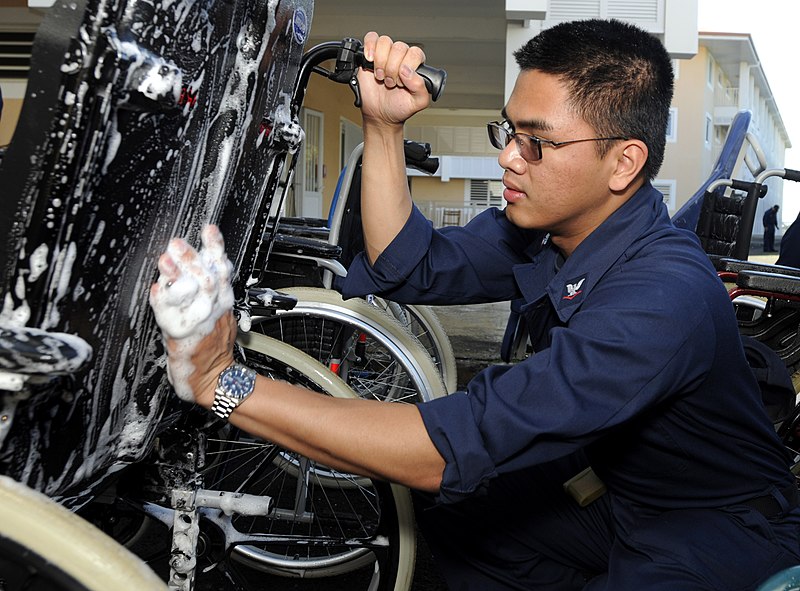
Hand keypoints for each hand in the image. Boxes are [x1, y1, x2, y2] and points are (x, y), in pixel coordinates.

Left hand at [149, 225, 235, 404]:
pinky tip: (155, 291)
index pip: (222, 269)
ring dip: (176, 277)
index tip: (209, 229)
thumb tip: (206, 266)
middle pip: (207, 278)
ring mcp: (200, 324)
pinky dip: (163, 304)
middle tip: (178, 243)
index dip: (216, 248)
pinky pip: (172, 318)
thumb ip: (215, 292)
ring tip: (164, 262)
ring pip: (191, 296)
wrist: (216, 379)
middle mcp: (215, 310)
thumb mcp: (222, 316)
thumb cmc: (214, 349)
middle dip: (192, 258)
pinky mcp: (184, 339)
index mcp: (224, 302)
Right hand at [357, 32, 430, 127]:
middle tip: (390, 83)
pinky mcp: (370, 55)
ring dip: (381, 61)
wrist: (380, 115)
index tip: (401, 82)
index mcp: (415, 65)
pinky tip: (370, 60)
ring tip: (380, 76)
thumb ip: (420, 87)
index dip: (406, 67)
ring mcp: (385, 54)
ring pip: (385, 42)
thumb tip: (408, 71)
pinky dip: (369, 47)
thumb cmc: (399, 107)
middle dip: (392, 69)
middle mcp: (401, 57)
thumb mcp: (417, 102)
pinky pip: (371, 38)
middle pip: (398, 48)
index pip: (414, 53)